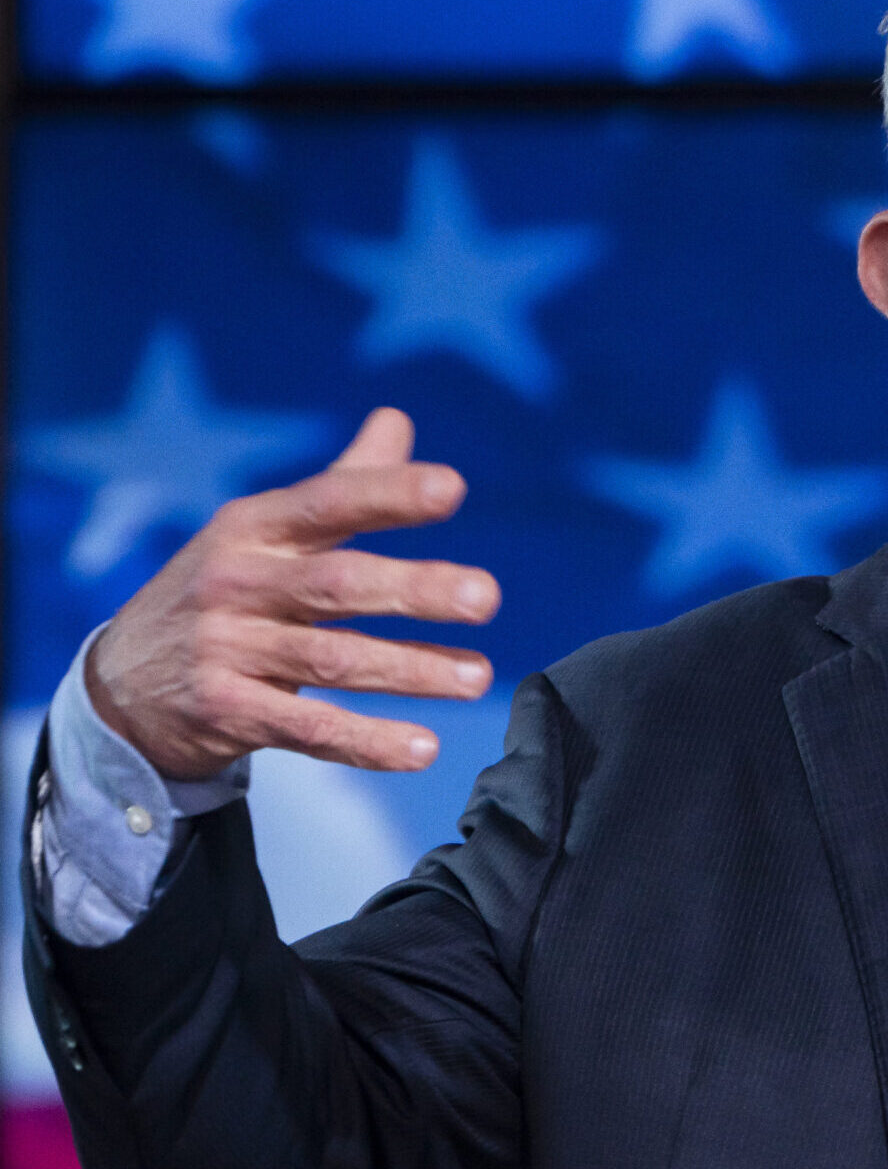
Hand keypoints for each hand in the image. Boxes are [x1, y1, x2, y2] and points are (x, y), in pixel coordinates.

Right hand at [85, 408, 500, 779]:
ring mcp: (226, 650)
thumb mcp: (262, 534)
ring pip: (333, 660)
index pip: (326, 502)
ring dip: (412, 670)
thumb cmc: (222, 593)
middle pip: (338, 584)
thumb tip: (398, 420)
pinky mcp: (226, 712)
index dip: (387, 493)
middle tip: (486, 596)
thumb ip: (341, 485)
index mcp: (252, 529)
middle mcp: (237, 583)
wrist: (120, 685)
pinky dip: (367, 742)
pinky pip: (308, 731)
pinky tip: (423, 748)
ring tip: (476, 677)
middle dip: (415, 589)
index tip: (451, 488)